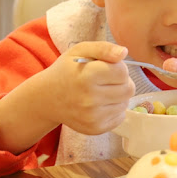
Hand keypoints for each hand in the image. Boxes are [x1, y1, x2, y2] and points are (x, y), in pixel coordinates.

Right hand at [0, 41, 134, 154]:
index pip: (123, 72)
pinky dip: (114, 109)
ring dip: (118, 96)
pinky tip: (101, 104)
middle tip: (106, 80)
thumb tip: (124, 52)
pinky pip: (120, 117)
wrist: (48, 97)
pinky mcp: (95, 129)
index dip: (118, 67)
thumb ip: (104, 48)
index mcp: (88, 76)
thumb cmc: (67, 70)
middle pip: (128, 89)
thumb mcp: (81, 50)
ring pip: (125, 103)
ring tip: (102, 91)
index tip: (106, 68)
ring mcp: (92, 117)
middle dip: (121, 82)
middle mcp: (90, 99)